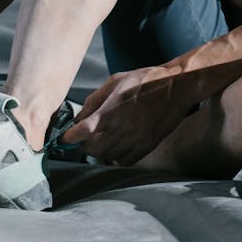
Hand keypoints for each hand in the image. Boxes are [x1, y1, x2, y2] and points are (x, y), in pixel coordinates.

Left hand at [63, 65, 197, 165]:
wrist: (176, 87)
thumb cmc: (144, 80)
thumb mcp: (115, 81)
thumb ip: (95, 100)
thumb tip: (79, 117)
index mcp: (110, 111)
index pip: (81, 133)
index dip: (68, 138)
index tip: (64, 138)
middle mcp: (120, 129)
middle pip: (91, 149)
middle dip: (82, 146)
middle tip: (82, 139)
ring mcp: (134, 140)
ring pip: (107, 157)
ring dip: (99, 151)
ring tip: (101, 140)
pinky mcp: (146, 147)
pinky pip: (124, 161)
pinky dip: (116, 157)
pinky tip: (116, 146)